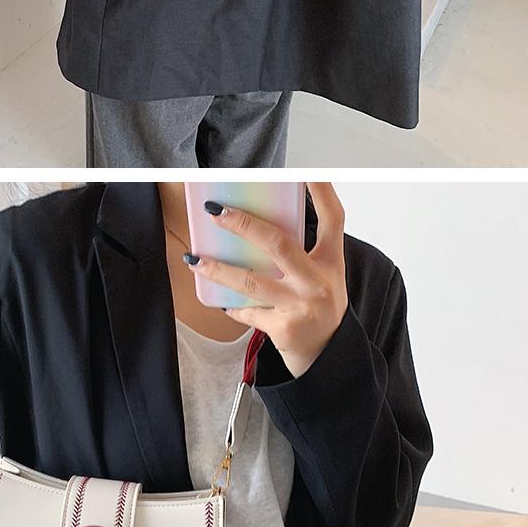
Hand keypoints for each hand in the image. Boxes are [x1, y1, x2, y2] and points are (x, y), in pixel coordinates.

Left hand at [186, 183, 347, 378]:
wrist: (326, 354)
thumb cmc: (318, 307)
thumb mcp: (321, 276)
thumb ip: (299, 252)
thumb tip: (254, 226)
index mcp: (330, 262)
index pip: (333, 220)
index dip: (322, 193)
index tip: (307, 172)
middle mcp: (317, 282)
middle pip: (279, 244)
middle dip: (244, 225)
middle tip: (216, 212)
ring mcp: (300, 306)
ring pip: (251, 281)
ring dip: (218, 269)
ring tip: (194, 259)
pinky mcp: (283, 328)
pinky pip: (247, 311)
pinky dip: (232, 305)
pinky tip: (220, 300)